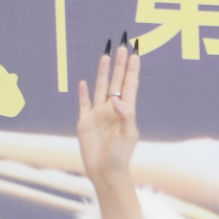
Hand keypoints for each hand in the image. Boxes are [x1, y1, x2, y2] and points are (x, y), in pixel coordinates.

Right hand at [75, 38, 141, 189]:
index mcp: (126, 112)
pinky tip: (83, 82)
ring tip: (106, 56)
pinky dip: (83, 93)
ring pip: (100, 88)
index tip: (135, 54)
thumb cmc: (121, 156)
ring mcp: (98, 115)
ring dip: (103, 73)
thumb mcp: (128, 135)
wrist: (105, 171)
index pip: (130, 86)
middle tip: (122, 47)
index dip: (132, 70)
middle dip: (119, 65)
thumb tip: (116, 100)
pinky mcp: (85, 122)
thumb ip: (125, 116)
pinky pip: (83, 104)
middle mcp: (112, 110)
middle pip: (116, 82)